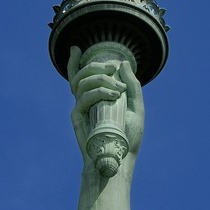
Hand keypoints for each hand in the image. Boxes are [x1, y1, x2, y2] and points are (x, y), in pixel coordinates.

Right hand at [68, 42, 144, 166]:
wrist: (120, 160)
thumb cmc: (127, 138)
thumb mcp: (136, 109)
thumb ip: (132, 86)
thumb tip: (122, 64)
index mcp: (96, 98)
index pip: (80, 75)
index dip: (73, 61)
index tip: (76, 49)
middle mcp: (86, 101)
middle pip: (81, 74)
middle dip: (95, 66)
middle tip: (112, 69)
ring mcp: (81, 108)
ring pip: (81, 82)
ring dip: (100, 79)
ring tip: (117, 89)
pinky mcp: (78, 117)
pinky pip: (83, 97)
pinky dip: (98, 92)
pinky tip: (112, 95)